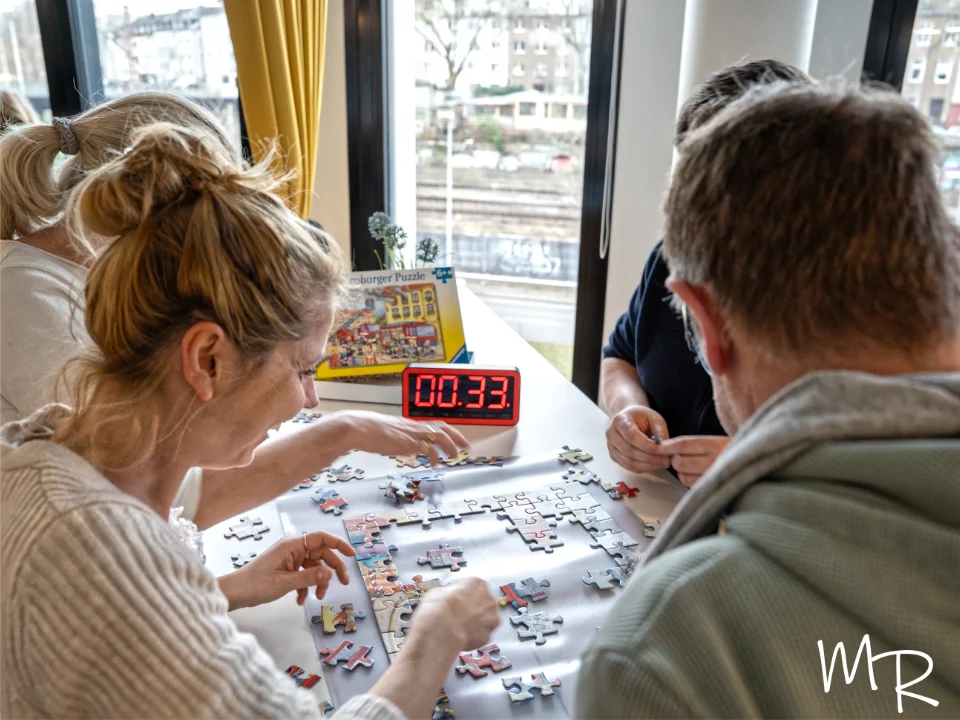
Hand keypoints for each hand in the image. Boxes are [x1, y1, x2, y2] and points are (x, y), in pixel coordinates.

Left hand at [218, 531, 355, 609]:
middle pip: (321, 553)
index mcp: (292, 544)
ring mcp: (289, 558)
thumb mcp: (285, 582)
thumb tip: (330, 573)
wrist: (236, 592)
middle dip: (332, 569)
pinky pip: (304, 573)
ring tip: (318, 597)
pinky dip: (306, 585)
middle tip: (343, 583)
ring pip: (314, 565)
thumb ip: (309, 577)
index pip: (321, 538)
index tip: (352, 555)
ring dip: (318, 581)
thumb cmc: (256, 584)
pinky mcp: (286, 568)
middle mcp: (293, 548)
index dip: (339, 544)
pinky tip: (301, 600)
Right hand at [333, 411, 468, 464]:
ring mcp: (412, 433)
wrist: (360, 427)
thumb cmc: (368, 430)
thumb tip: (399, 444)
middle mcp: (414, 426)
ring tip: (455, 456)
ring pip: (439, 436)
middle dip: (456, 436)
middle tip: (465, 447)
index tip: (456, 438)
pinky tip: (436, 464)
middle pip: (443, 427)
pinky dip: (435, 456)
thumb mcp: (388, 432)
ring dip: (450, 445)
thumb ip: (397, 437)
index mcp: (410, 423)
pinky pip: (428, 449)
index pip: (435, 424)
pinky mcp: (408, 442)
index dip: (449, 430)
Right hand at [406, 578, 499, 653]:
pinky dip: (474, 638)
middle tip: (460, 616)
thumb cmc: (438, 605)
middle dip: (475, 609)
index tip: (457, 601)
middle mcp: (489, 599)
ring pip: (486, 621)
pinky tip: (462, 638)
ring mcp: (491, 618)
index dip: (464, 595)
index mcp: (477, 583)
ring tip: (461, 629)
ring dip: (477, 624)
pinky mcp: (488, 636)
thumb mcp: (439, 591)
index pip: (474, 587)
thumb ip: (450, 593)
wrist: (442, 629)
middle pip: (484, 603)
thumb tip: (449, 598)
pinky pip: (481, 636)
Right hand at [606, 405, 671, 473]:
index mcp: (620, 420)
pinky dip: (643, 468)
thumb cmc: (641, 417)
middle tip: (666, 460)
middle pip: (629, 451)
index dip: (646, 445)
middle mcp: (612, 434)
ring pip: (629, 462)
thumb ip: (660, 432)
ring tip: (663, 463)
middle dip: (650, 458)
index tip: (661, 450)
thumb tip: (664, 449)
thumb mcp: (654, 418)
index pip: (631, 436)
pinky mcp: (614, 456)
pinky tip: (654, 465)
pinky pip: (629, 467)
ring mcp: (611, 447)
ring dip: (648, 465)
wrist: (628, 418)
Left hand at [658, 435, 729, 487]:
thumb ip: (696, 445)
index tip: (659, 446)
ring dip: (682, 472)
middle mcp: (716, 460)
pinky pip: (691, 485)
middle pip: (680, 461)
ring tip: (692, 467)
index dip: (669, 446)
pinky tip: (697, 476)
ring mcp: (715, 476)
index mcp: (716, 444)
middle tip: (680, 458)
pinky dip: (689, 481)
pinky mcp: (713, 488)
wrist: (755, 464)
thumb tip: (667, 447)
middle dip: (675, 460)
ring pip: (683, 475)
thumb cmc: (731, 453)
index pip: (684, 444)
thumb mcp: (717, 443)